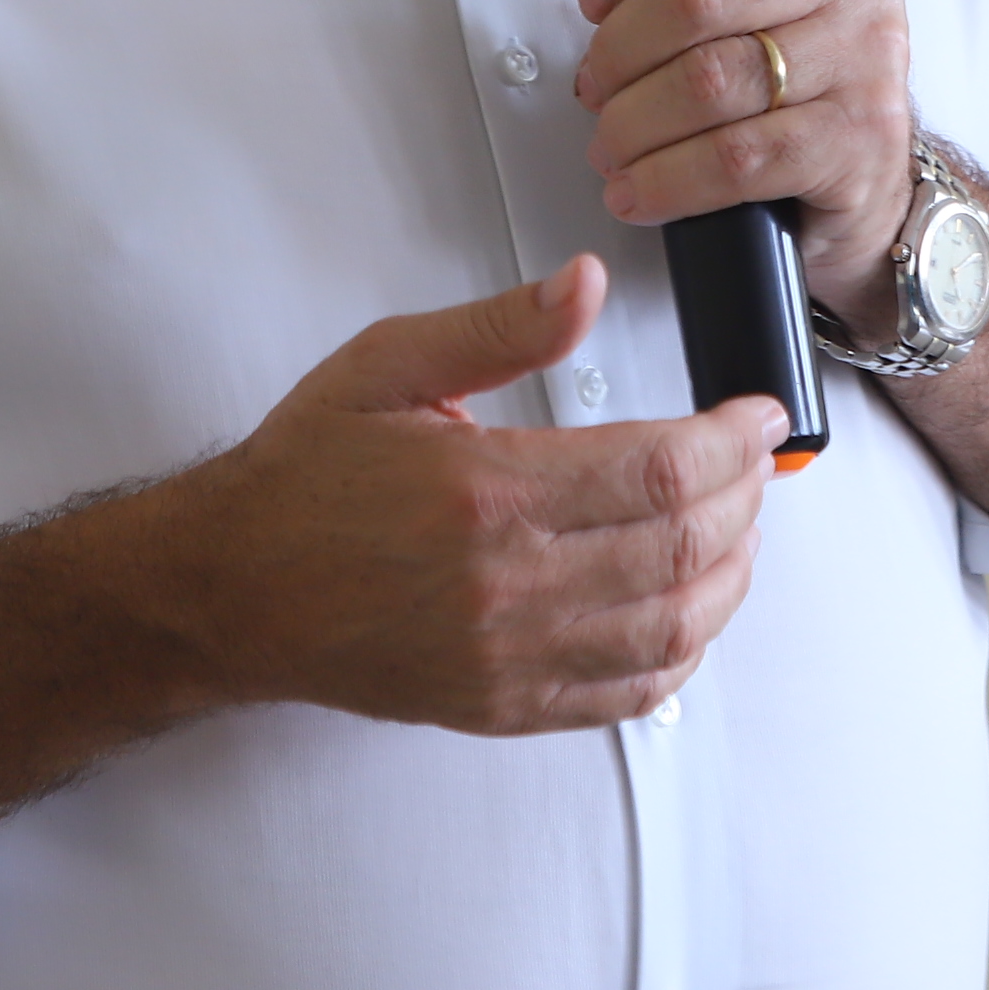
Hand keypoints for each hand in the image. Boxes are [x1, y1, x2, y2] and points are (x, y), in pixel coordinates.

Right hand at [121, 254, 783, 734]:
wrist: (231, 587)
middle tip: (757, 464)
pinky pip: (624, 695)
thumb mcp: (390, 365)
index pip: (661, 469)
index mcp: (485, 490)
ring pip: (670, 628)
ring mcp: (506, 656)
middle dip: (745, 500)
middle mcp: (504, 584)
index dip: (732, 441)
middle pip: (681, 548)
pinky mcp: (500, 704)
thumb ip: (500, 326)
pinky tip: (693, 612)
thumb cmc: (303, 477)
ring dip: (728, 578)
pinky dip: (682, 655)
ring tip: (741, 529)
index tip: (756, 417)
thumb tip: (586, 286)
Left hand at [501, 0, 917, 331]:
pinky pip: (738, 158)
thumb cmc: (777, 60)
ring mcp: (867, 57)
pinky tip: (639, 188)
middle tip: (596, 84)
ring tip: (610, 142)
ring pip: (712, 80)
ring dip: (634, 122)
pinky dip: (668, 179)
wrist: (857, 168)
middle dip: (621, 49)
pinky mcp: (858, 142)